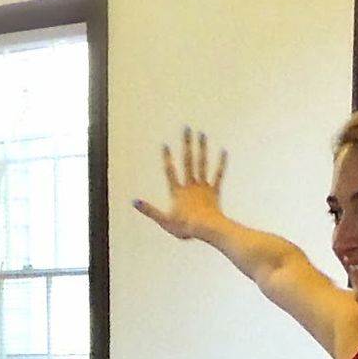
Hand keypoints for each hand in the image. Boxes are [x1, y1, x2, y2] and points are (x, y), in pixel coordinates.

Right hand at [133, 126, 228, 240]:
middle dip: (186, 144)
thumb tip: (134, 201)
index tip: (165, 145)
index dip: (167, 159)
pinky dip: (221, 164)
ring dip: (201, 148)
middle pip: (187, 161)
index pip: (170, 172)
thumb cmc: (186, 228)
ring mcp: (203, 188)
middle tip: (186, 128)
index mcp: (178, 191)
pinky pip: (218, 175)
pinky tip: (223, 151)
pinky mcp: (214, 192)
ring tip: (201, 134)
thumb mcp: (164, 221)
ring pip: (202, 164)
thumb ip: (149, 210)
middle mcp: (191, 185)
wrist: (208, 230)